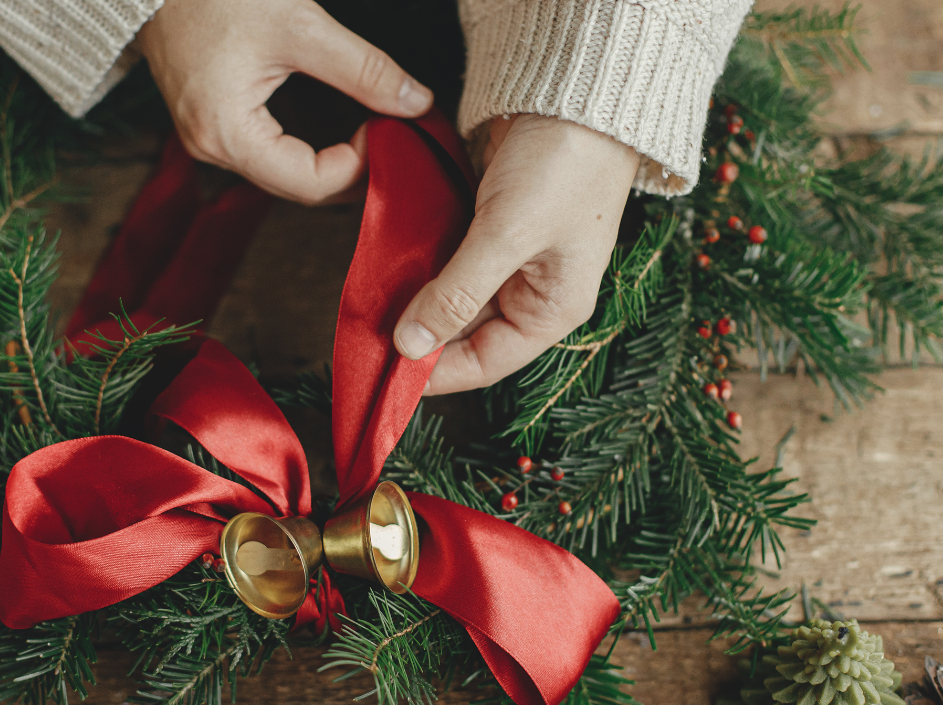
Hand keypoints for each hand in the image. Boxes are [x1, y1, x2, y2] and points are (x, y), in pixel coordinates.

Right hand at [135, 0, 432, 204]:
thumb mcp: (300, 26)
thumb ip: (362, 69)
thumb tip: (416, 102)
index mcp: (227, 134)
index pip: (310, 184)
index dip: (359, 165)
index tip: (386, 127)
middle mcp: (210, 149)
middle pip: (298, 186)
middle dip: (350, 168)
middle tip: (389, 134)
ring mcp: (207, 140)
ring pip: (284, 174)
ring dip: (329, 161)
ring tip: (369, 131)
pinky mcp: (211, 124)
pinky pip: (267, 154)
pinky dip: (305, 148)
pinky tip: (335, 129)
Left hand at [393, 114, 639, 394]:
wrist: (576, 91)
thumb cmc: (563, 165)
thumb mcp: (507, 235)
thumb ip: (457, 293)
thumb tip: (411, 346)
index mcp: (552, 310)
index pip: (484, 363)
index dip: (435, 374)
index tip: (385, 374)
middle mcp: (532, 292)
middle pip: (464, 334)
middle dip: (418, 334)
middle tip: (367, 334)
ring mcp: (510, 260)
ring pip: (451, 297)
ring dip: (414, 300)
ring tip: (371, 303)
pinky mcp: (490, 228)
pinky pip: (448, 262)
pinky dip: (421, 266)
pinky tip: (389, 267)